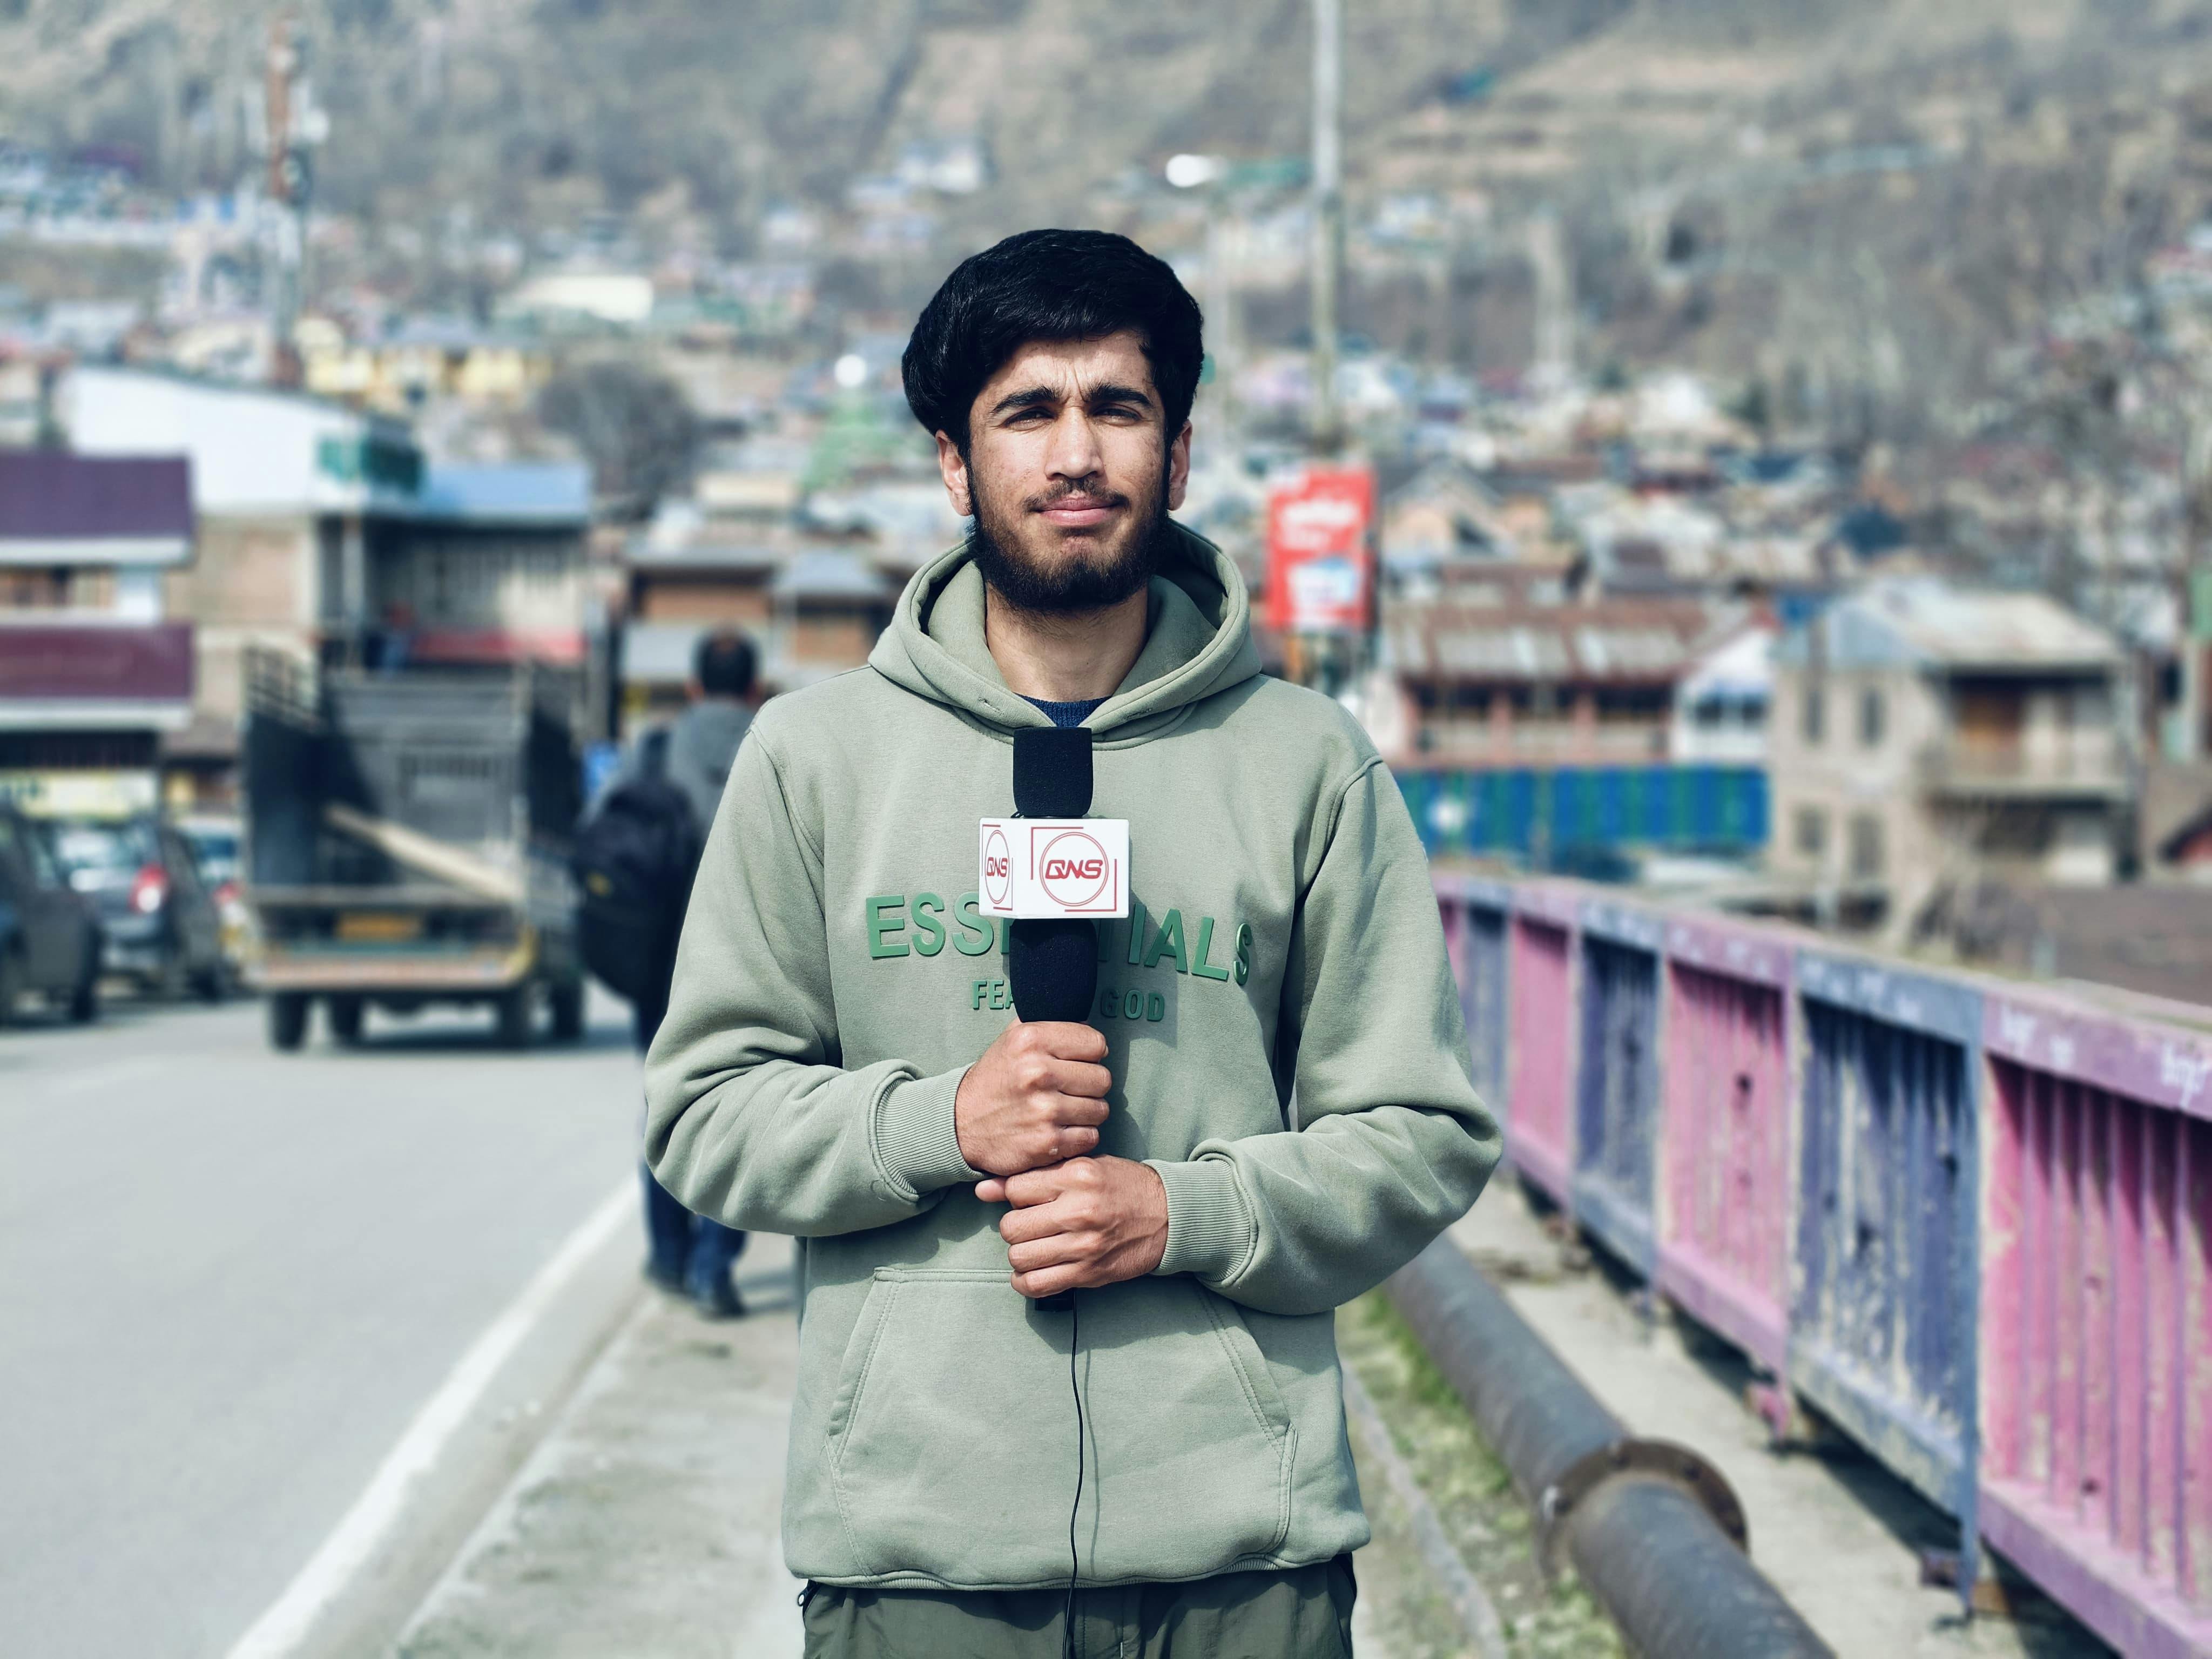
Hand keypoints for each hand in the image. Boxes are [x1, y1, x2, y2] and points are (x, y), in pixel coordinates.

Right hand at [954, 1021, 1111, 1177]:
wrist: (960, 1123)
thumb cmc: (996, 1079)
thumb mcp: (1013, 1037)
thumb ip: (1049, 1023)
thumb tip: (1087, 1021)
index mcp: (1031, 1039)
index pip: (1097, 1043)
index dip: (1090, 1054)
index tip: (1076, 1062)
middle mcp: (1038, 1072)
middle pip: (1103, 1078)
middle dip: (1090, 1085)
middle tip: (1069, 1089)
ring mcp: (1044, 1110)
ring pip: (1101, 1109)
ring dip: (1086, 1112)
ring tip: (1063, 1110)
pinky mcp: (1047, 1142)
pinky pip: (1090, 1137)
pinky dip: (1079, 1136)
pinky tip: (1060, 1129)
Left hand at [976, 1156, 1168, 1298]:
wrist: (1168, 1215)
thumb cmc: (1123, 1186)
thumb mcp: (1084, 1168)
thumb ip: (1037, 1176)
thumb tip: (982, 1188)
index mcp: (1077, 1177)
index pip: (1015, 1188)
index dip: (1014, 1195)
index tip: (1026, 1199)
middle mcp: (1079, 1211)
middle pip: (1011, 1226)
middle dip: (1013, 1226)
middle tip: (1028, 1225)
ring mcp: (1084, 1245)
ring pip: (1019, 1256)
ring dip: (1019, 1254)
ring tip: (1031, 1247)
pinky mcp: (1088, 1273)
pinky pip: (1037, 1285)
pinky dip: (1024, 1282)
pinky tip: (1031, 1272)